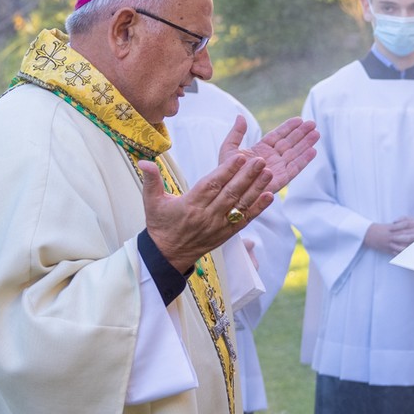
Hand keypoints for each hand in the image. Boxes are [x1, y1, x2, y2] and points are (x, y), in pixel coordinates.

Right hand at [143, 153, 272, 272]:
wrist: (167, 255)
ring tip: (269, 173)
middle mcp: (206, 216)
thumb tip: (144, 161)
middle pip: (230, 194)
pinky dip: (258, 208)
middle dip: (247, 176)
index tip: (239, 157)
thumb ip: (151, 180)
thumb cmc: (160, 224)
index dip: (226, 172)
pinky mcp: (227, 234)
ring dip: (256, 189)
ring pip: (240, 205)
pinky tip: (270, 196)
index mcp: (189, 206)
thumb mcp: (151, 201)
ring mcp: (219, 226)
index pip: (211, 186)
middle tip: (261, 160)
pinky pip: (245, 220)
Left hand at [217, 116, 318, 195]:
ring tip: (316, 133)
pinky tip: (313, 151)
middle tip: (313, 123)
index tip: (299, 120)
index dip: (288, 128)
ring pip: (294, 154)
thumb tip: (240, 116)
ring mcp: (276, 169)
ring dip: (305, 144)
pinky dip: (303, 160)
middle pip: (289, 143)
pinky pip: (294, 169)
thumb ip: (236, 133)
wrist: (226, 191)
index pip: (278, 136)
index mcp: (261, 150)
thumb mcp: (229, 149)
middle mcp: (271, 159)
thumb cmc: (226, 172)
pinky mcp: (279, 180)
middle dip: (301, 134)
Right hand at [364, 216, 413, 254]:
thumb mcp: (400, 223)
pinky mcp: (388, 248)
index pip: (413, 223)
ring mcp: (392, 240)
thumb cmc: (387, 229)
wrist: (368, 234)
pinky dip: (403, 251)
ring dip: (413, 240)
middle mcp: (396, 232)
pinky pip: (396, 250)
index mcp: (400, 225)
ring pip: (404, 239)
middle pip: (411, 230)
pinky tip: (410, 253)